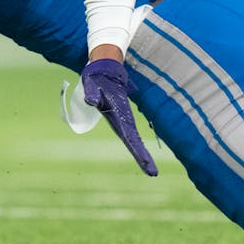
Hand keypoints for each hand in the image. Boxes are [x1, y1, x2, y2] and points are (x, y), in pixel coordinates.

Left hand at [81, 57, 156, 175]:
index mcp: (120, 114)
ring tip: (151, 171)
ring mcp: (122, 120)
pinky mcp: (119, 119)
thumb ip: (91, 93)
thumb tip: (90, 102)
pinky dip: (136, 147)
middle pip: (134, 142)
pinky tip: (141, 158)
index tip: (147, 164)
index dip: (138, 151)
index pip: (130, 137)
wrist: (106, 70)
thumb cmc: (98, 78)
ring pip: (133, 140)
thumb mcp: (92, 85)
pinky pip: (129, 136)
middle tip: (153, 173)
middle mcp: (123, 119)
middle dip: (143, 158)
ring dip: (141, 154)